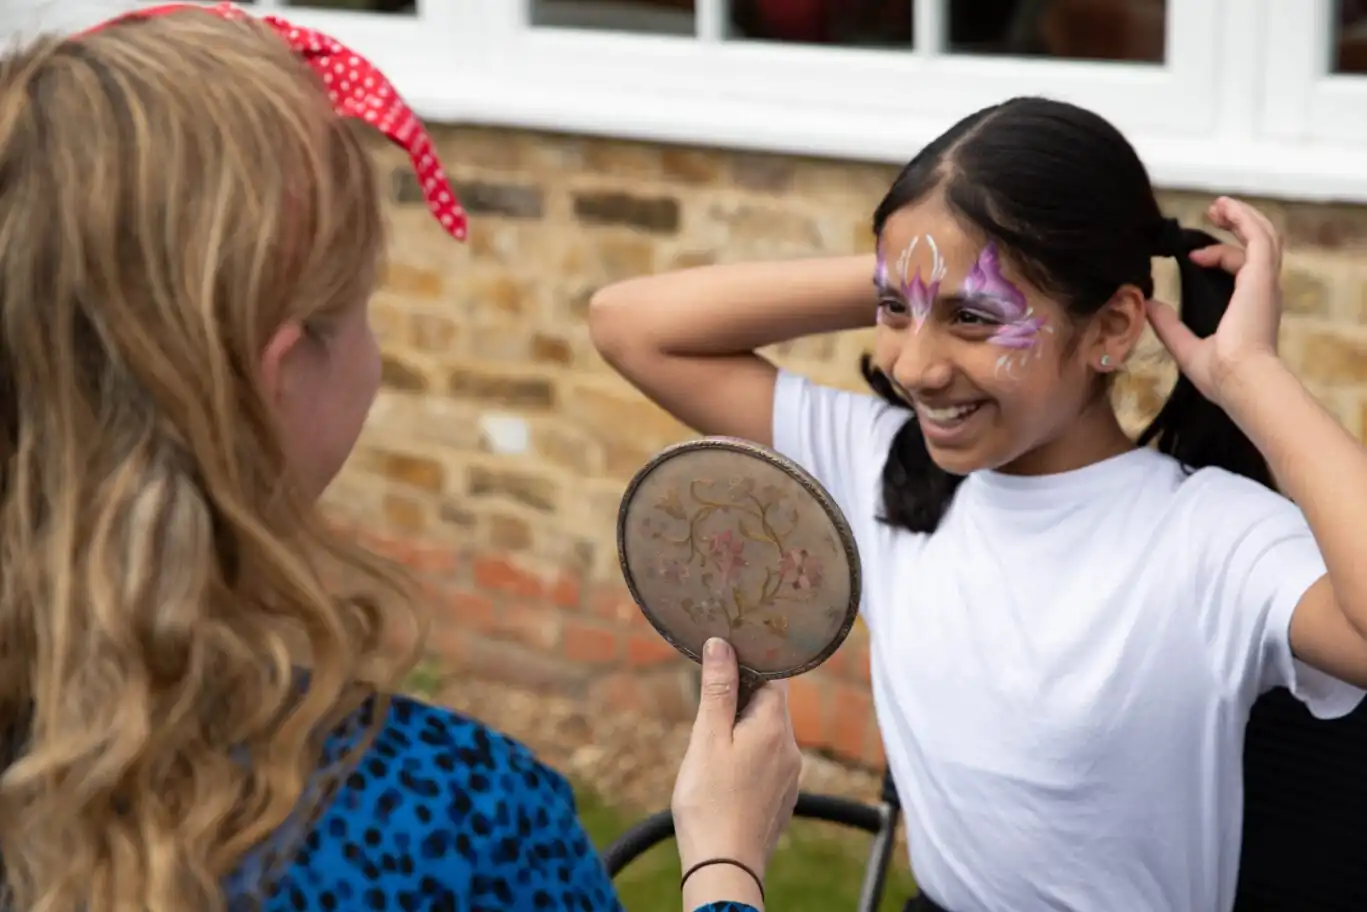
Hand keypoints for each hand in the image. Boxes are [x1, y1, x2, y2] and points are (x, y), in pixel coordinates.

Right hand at [672, 638, 800, 886]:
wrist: (725, 868)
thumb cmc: (710, 803)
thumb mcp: (707, 739)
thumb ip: (717, 690)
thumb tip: (721, 644)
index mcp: (775, 726)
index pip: (775, 676)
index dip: (751, 662)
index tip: (726, 658)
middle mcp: (791, 748)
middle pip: (771, 705)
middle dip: (741, 700)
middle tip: (708, 709)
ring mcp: (790, 776)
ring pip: (769, 735)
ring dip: (743, 731)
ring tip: (712, 747)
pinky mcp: (782, 799)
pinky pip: (768, 763)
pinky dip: (749, 758)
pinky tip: (724, 776)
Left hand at [1145, 196, 1284, 405]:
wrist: (1240, 380)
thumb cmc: (1221, 375)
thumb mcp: (1186, 346)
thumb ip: (1169, 325)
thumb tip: (1149, 306)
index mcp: (1252, 307)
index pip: (1244, 268)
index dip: (1219, 256)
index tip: (1192, 258)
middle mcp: (1264, 292)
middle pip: (1261, 245)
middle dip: (1238, 225)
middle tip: (1213, 214)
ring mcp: (1264, 283)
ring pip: (1263, 235)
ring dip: (1241, 216)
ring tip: (1216, 206)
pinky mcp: (1260, 276)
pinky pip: (1257, 237)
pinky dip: (1242, 219)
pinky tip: (1222, 209)